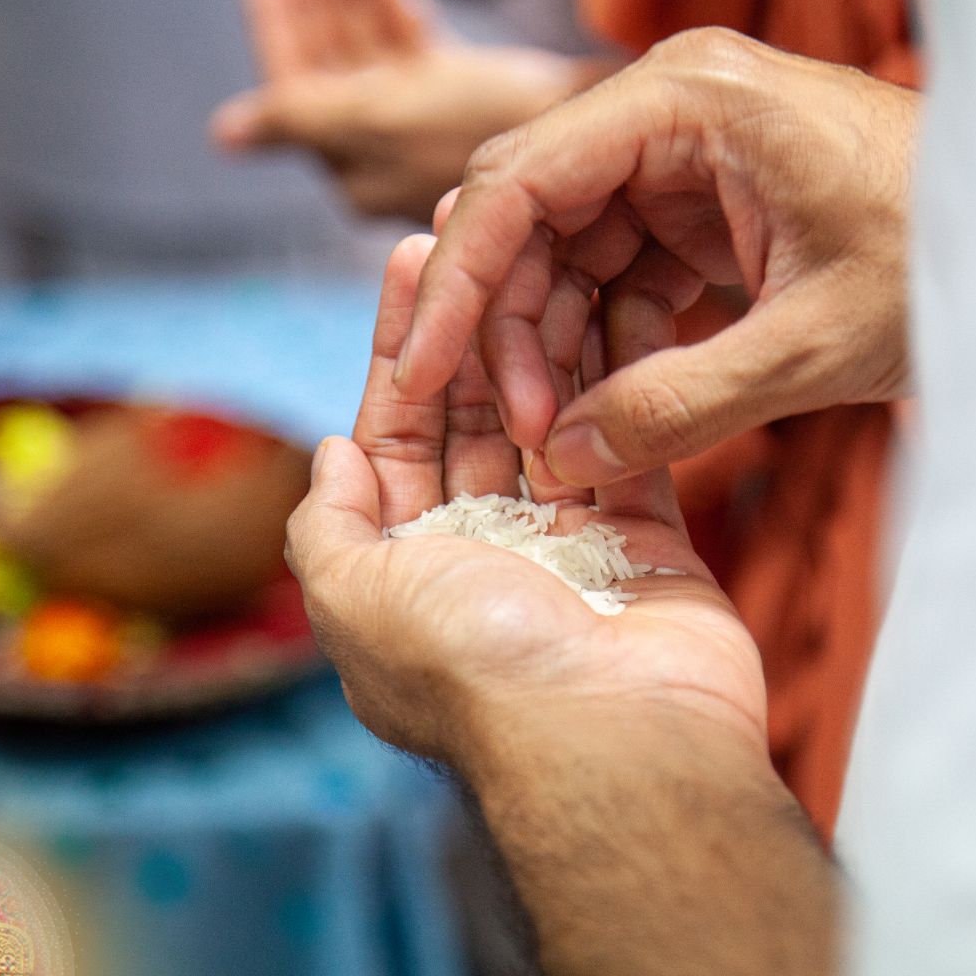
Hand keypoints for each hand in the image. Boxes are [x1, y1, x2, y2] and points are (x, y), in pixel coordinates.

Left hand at [212, 0, 589, 218]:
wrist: (580, 126)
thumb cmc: (473, 127)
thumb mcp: (371, 118)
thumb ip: (296, 118)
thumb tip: (227, 134)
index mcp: (352, 165)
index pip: (292, 87)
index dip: (280, 27)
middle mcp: (383, 150)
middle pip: (329, 66)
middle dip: (316, 9)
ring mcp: (422, 124)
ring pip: (369, 53)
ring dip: (352, 2)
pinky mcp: (462, 99)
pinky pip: (412, 50)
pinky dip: (396, 14)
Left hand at [285, 234, 767, 773]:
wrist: (615, 739)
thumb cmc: (475, 670)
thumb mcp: (356, 600)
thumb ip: (330, 528)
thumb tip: (329, 455)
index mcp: (404, 571)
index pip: (391, 438)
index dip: (395, 352)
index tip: (409, 265)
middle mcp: (481, 557)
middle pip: (467, 420)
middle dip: (466, 331)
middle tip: (475, 236)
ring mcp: (565, 549)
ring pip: (545, 423)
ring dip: (540, 343)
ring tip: (542, 252)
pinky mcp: (646, 544)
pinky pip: (626, 446)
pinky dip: (618, 384)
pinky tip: (613, 309)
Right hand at [394, 27, 918, 482]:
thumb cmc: (949, 263)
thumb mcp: (812, 349)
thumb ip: (680, 407)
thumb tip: (566, 460)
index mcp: (689, 101)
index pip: (521, 180)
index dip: (460, 285)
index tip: (424, 373)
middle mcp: (672, 110)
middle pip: (531, 215)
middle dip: (513, 326)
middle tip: (525, 430)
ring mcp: (686, 155)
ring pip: (569, 250)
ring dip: (560, 343)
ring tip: (572, 435)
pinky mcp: (706, 203)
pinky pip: (621, 271)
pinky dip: (612, 340)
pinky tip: (621, 406)